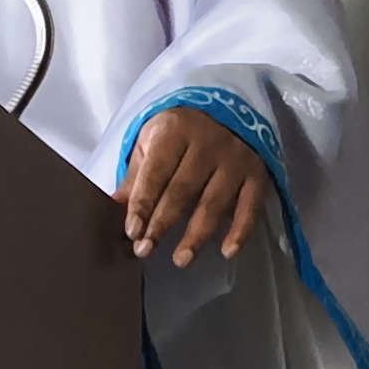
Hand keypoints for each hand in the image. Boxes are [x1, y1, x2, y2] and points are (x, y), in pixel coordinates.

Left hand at [121, 109, 270, 269]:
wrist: (226, 108)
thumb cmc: (179, 131)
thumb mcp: (152, 142)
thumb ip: (136, 176)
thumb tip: (112, 207)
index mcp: (175, 130)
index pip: (156, 172)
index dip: (143, 203)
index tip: (132, 232)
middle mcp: (207, 143)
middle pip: (182, 190)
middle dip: (162, 223)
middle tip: (146, 251)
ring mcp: (235, 158)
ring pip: (214, 202)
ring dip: (197, 234)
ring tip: (181, 259)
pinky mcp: (257, 173)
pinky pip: (250, 206)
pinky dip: (241, 230)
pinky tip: (227, 252)